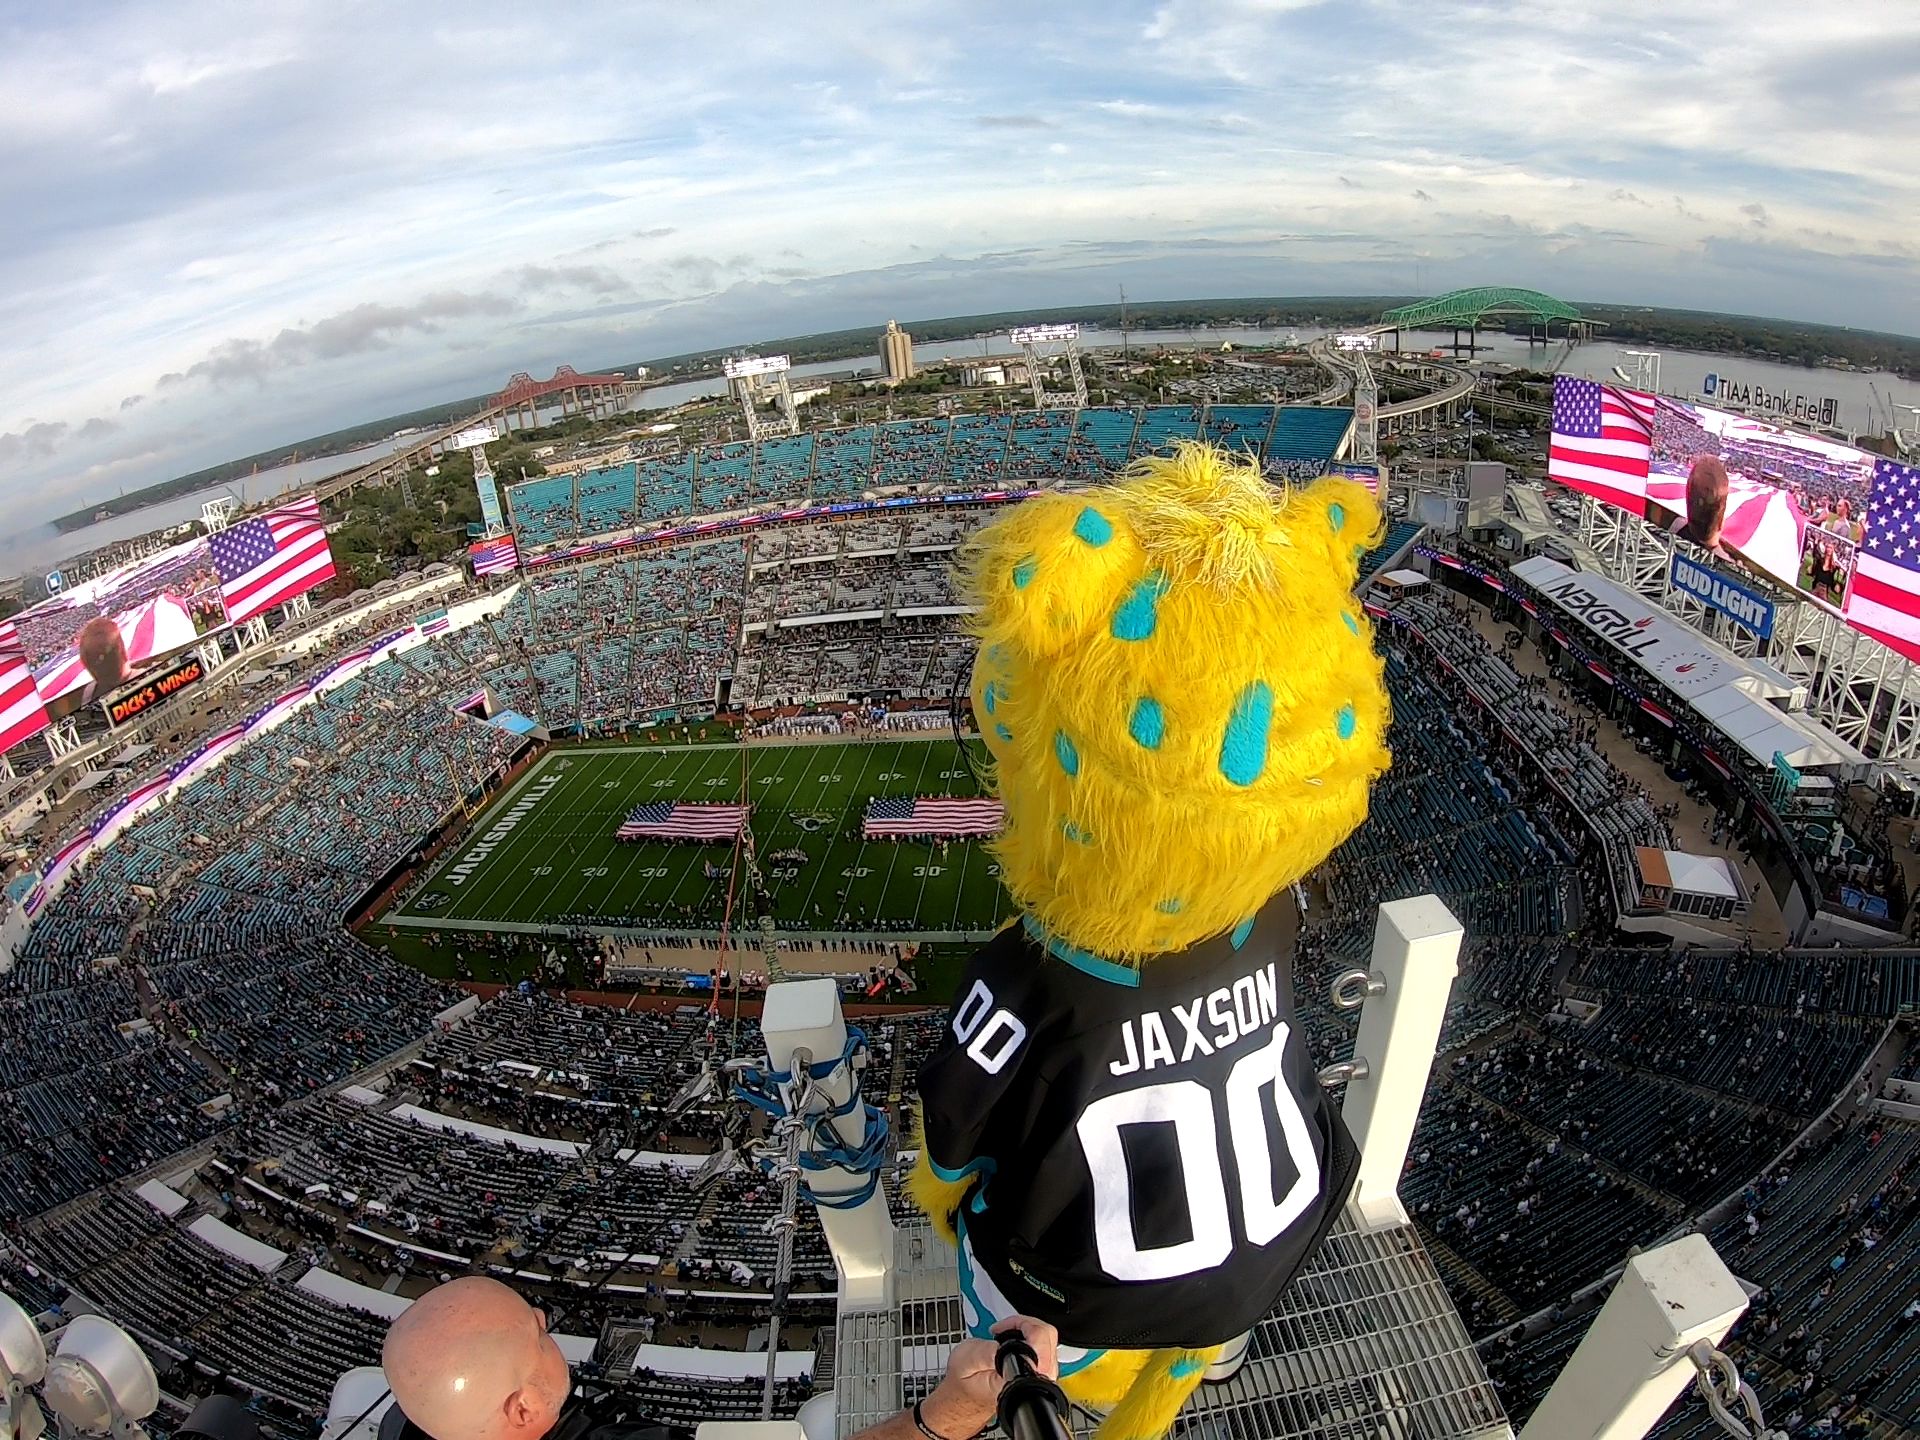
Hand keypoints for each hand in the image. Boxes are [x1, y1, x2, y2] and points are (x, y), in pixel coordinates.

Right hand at [921, 1317, 1059, 1436]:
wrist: (965, 1398)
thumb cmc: (965, 1383)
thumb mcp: (965, 1362)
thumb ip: (985, 1352)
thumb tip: (1003, 1345)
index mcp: (1017, 1379)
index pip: (1038, 1340)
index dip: (1020, 1325)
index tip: (1001, 1329)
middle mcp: (1034, 1380)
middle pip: (1047, 1336)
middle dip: (1024, 1324)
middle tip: (1004, 1327)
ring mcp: (1040, 1377)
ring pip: (1048, 1340)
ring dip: (1028, 1330)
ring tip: (1006, 1332)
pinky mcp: (1039, 1373)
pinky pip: (1045, 1348)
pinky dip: (1030, 1337)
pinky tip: (1013, 1341)